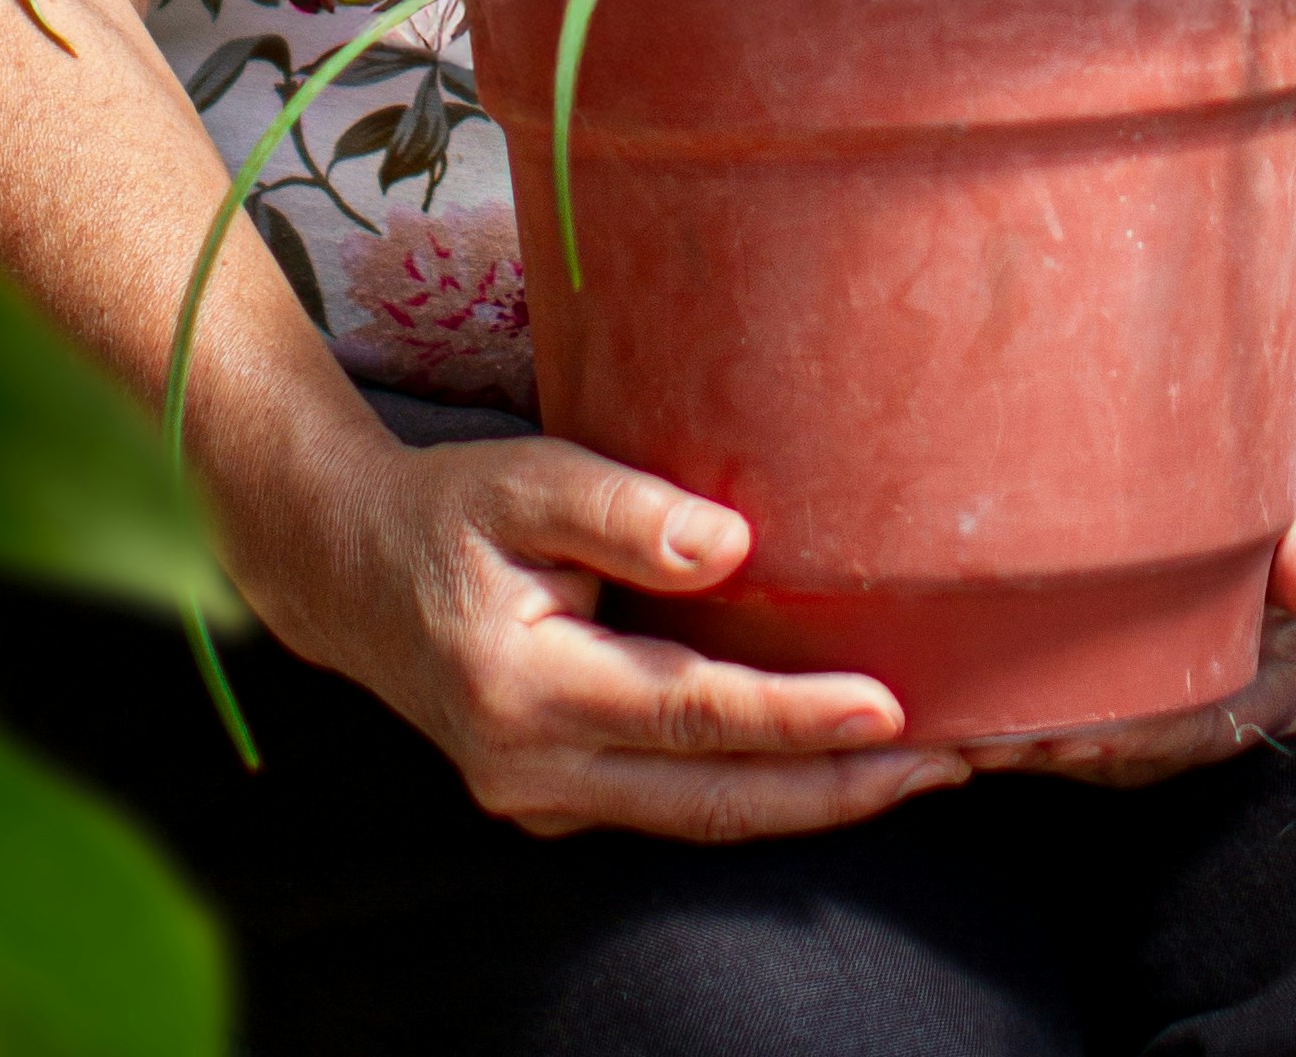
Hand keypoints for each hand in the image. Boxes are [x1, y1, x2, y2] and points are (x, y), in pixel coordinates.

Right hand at [248, 423, 969, 844]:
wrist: (348, 574)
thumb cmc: (448, 511)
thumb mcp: (525, 477)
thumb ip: (625, 508)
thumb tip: (735, 547)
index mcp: (524, 691)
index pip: (689, 714)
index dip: (793, 717)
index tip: (890, 708)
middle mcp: (532, 772)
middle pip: (710, 800)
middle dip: (834, 790)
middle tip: (947, 764)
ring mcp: (541, 801)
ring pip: (697, 818)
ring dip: (807, 800)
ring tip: (915, 770)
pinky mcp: (556, 799)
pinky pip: (671, 805)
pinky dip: (753, 791)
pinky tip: (823, 764)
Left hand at [968, 470, 1295, 788]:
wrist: (1289, 508)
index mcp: (1268, 695)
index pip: (1193, 733)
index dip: (1130, 741)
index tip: (1064, 740)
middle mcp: (1218, 719)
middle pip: (1133, 755)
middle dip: (1059, 753)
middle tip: (984, 741)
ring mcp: (1174, 709)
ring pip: (1099, 747)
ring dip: (1034, 745)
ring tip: (962, 730)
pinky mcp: (1135, 687)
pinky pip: (1084, 714)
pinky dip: (1032, 713)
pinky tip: (971, 700)